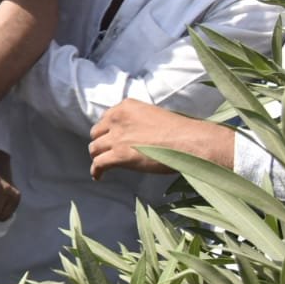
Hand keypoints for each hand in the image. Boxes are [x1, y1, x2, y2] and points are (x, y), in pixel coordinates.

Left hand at [89, 99, 233, 179]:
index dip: (107, 129)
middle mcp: (117, 119)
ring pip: (94, 148)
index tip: (111, 136)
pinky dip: (96, 171)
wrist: (189, 141)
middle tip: (108, 150)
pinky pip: (99, 164)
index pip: (106, 118)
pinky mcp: (119, 155)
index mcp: (126, 107)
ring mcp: (117, 138)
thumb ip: (138, 121)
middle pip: (97, 133)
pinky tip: (99, 176)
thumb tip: (136, 134)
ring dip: (98, 156)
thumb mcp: (154, 115)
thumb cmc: (180, 130)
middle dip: (101, 142)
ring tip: (103, 163)